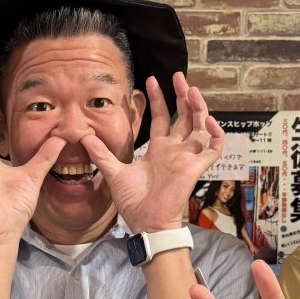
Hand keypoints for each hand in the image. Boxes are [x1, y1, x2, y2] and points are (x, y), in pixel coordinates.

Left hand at [84, 73, 223, 233]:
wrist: (146, 222)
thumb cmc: (134, 203)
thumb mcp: (114, 172)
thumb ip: (101, 153)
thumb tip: (83, 136)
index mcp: (158, 150)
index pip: (162, 118)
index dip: (158, 100)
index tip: (150, 81)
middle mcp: (175, 151)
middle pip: (184, 117)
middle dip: (182, 96)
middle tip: (178, 76)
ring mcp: (187, 158)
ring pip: (200, 126)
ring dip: (199, 107)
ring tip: (192, 90)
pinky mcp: (196, 167)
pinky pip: (214, 148)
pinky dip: (216, 134)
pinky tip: (210, 119)